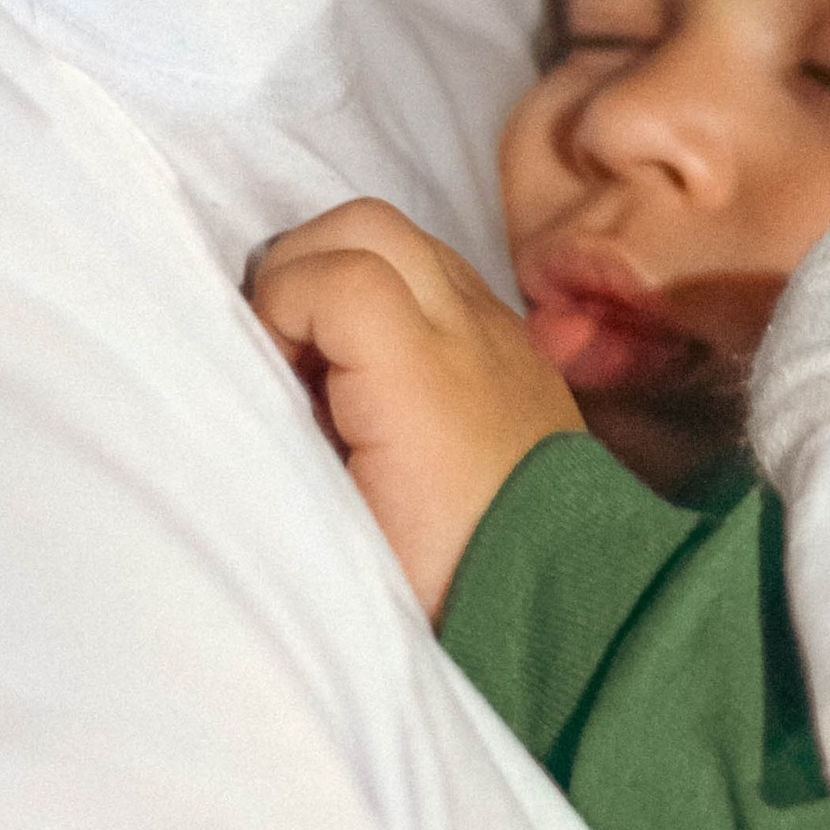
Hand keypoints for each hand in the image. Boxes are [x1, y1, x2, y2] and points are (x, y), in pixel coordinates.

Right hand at [250, 199, 583, 619]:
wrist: (571, 605)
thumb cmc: (447, 581)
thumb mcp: (345, 522)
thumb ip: (294, 432)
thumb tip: (258, 381)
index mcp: (419, 375)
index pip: (332, 274)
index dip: (276, 307)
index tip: (267, 375)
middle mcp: (468, 331)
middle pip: (367, 224)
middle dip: (303, 264)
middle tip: (282, 346)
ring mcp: (500, 331)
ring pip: (407, 239)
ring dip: (349, 271)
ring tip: (326, 356)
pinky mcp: (517, 348)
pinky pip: (442, 277)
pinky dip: (394, 292)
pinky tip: (377, 367)